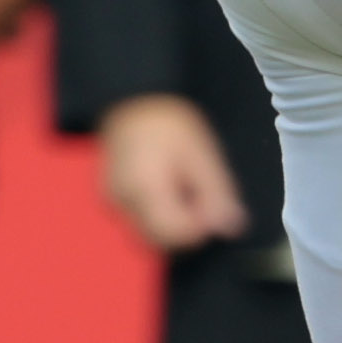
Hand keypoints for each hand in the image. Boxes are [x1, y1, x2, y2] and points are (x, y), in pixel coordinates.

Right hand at [96, 93, 249, 252]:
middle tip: (201, 200)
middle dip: (186, 230)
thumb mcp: (203, 155)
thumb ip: (217, 194)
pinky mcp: (110, 200)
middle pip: (159, 241)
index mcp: (145, 189)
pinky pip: (137, 222)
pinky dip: (157, 217)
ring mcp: (112, 203)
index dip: (200, 228)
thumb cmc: (171, 124)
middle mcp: (122, 202)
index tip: (212, 208)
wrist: (134, 100)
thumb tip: (231, 228)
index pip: (176, 234)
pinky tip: (168, 191)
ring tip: (185, 192)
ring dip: (172, 226)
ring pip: (147, 236)